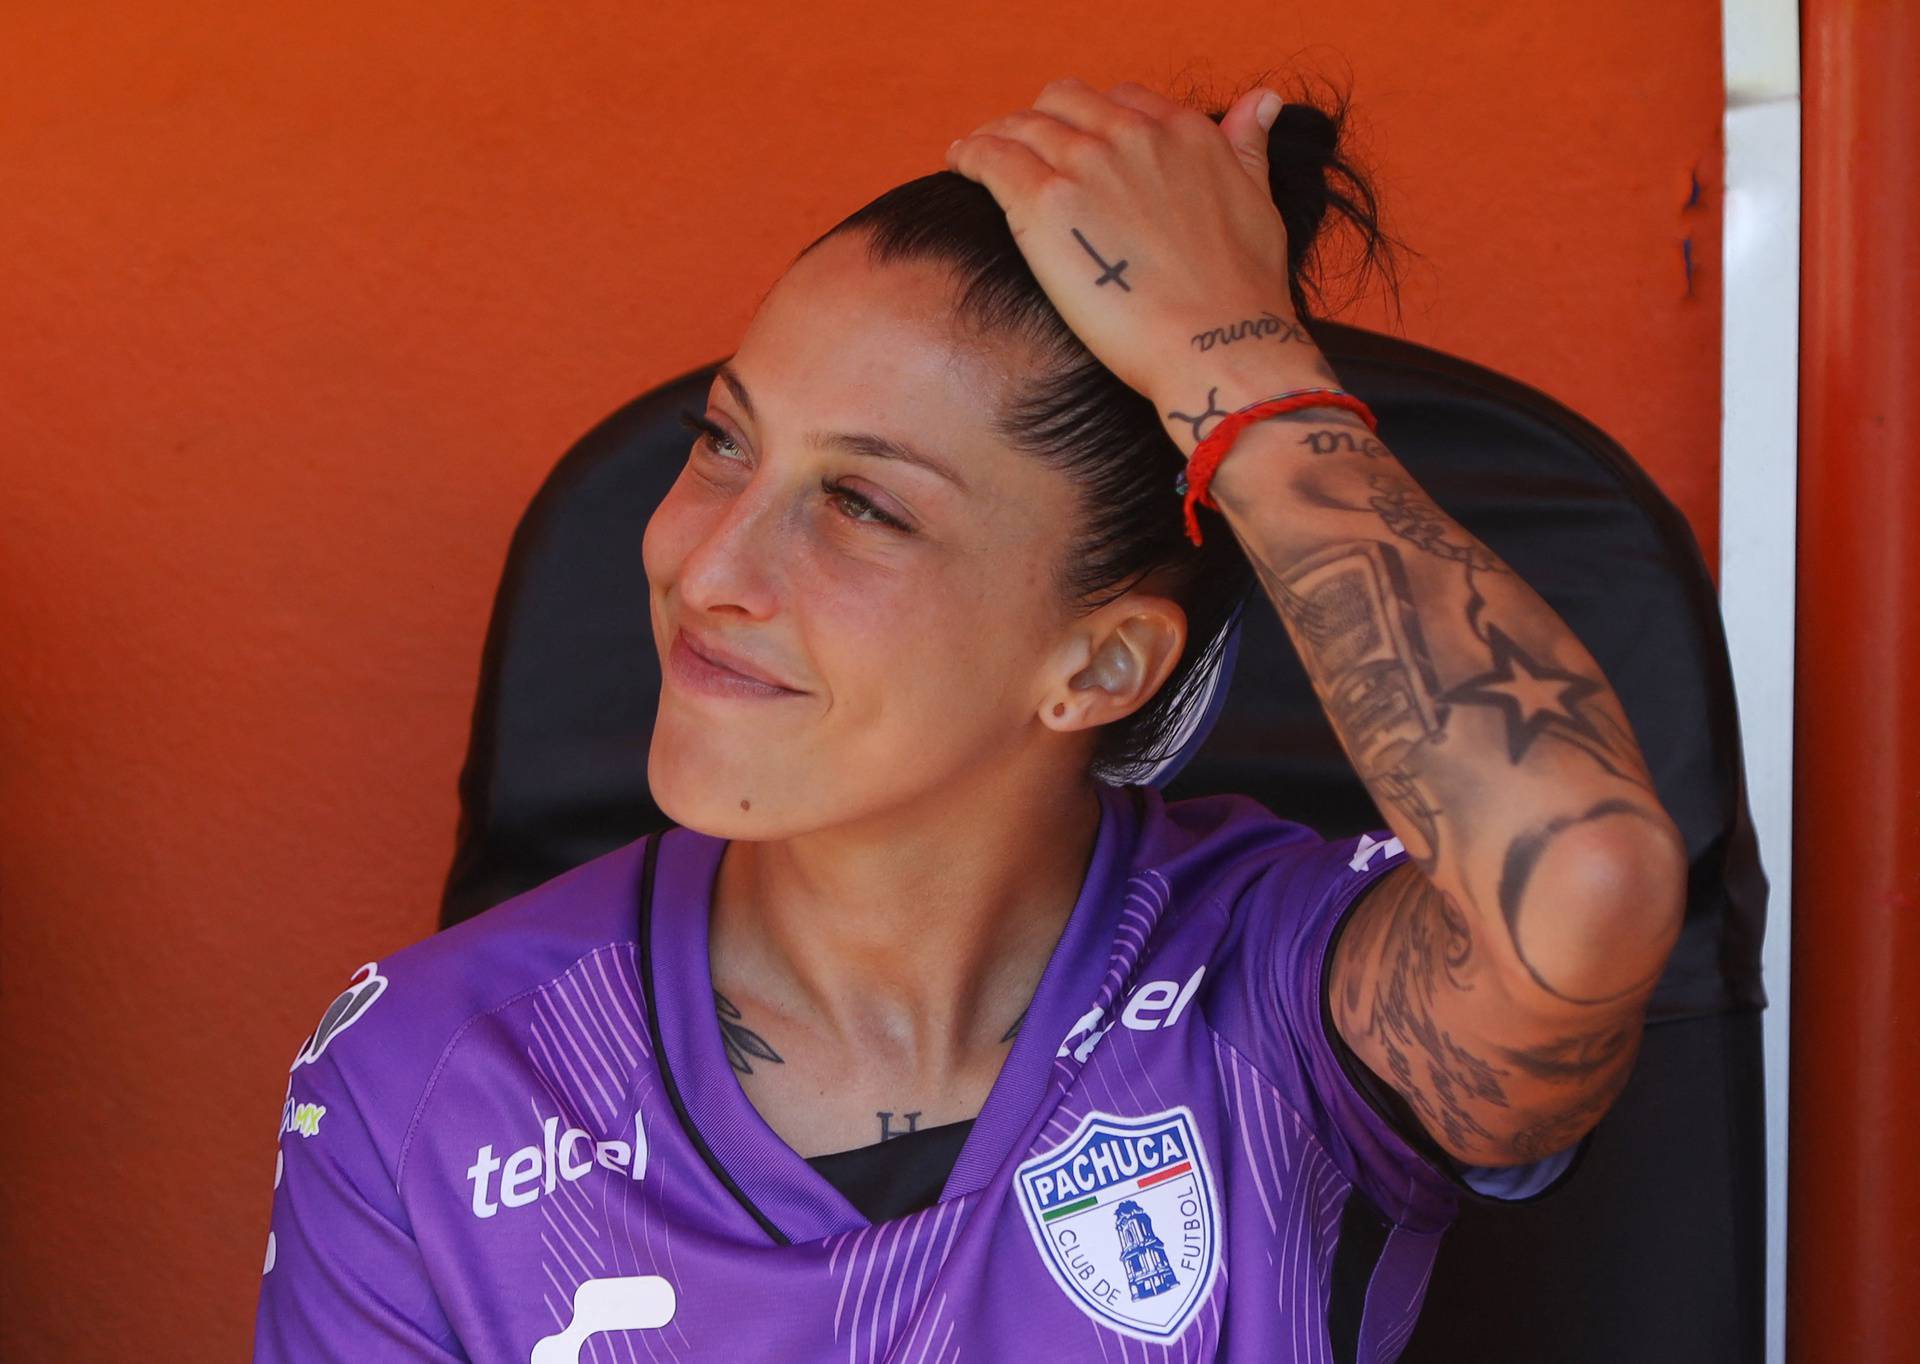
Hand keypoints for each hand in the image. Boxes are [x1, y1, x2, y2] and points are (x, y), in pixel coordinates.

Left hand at [943, 78, 1329, 410]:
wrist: (1218, 344)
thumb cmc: (1242, 294)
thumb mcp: (1258, 201)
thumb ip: (1247, 148)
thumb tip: (1260, 101)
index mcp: (1183, 131)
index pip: (1120, 100)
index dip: (1090, 119)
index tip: (1073, 143)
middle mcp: (1132, 134)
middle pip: (1064, 103)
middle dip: (1039, 121)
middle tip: (1018, 149)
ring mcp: (1085, 164)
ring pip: (1021, 125)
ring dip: (997, 135)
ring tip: (978, 155)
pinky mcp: (1044, 202)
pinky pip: (990, 156)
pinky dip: (970, 153)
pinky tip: (960, 163)